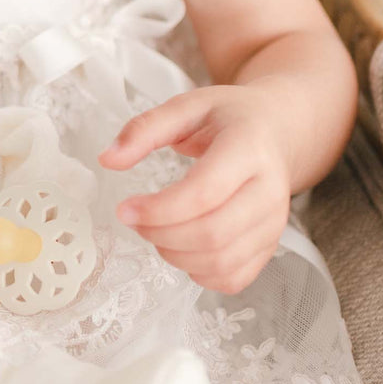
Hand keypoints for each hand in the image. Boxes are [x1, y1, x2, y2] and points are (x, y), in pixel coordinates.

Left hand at [97, 84, 293, 294]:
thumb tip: (107, 160)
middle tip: (135, 221)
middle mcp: (269, 190)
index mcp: (248, 149)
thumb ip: (143, 130)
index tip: (123, 209)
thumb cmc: (228, 118)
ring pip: (222, 261)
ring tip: (155, 231)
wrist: (275, 132)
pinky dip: (198, 273)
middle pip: (213, 233)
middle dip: (161, 235)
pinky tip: (180, 249)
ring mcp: (274, 222)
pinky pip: (233, 277)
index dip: (158, 209)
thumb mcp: (186, 106)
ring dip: (175, 256)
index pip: (204, 192)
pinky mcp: (270, 245)